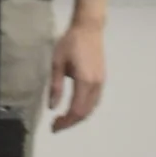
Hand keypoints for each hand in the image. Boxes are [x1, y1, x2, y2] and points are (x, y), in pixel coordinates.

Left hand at [47, 13, 106, 131]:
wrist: (89, 29)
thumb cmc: (70, 43)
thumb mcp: (57, 63)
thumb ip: (55, 86)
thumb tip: (52, 107)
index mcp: (85, 81)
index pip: (76, 110)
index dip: (65, 122)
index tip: (53, 127)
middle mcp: (96, 85)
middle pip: (85, 113)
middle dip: (70, 122)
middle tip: (56, 125)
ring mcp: (101, 82)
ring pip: (91, 108)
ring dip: (78, 117)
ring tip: (63, 119)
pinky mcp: (102, 79)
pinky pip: (95, 101)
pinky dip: (85, 109)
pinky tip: (75, 109)